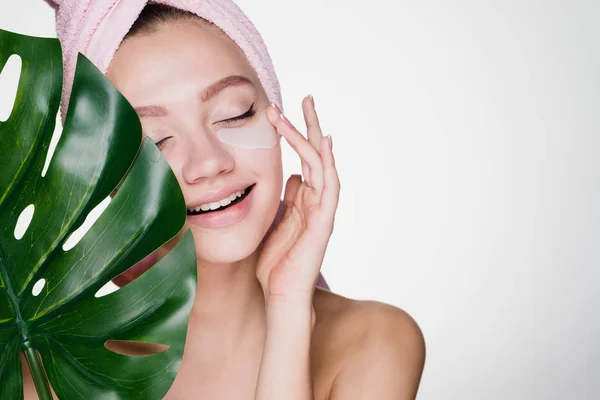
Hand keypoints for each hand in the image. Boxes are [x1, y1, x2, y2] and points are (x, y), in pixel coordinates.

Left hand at [256, 96, 339, 302]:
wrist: (280, 294)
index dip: (296, 134)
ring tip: (304, 109)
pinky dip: (327, 164)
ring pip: (321, 164)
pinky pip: (329, 187)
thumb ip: (286, 199)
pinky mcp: (323, 221)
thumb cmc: (277, 262)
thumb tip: (291, 176)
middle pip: (316, 155)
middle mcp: (316, 200)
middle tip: (304, 97)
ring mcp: (322, 209)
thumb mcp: (275, 221)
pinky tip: (324, 142)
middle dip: (310, 125)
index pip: (303, 159)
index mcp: (304, 199)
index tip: (281, 112)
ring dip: (312, 136)